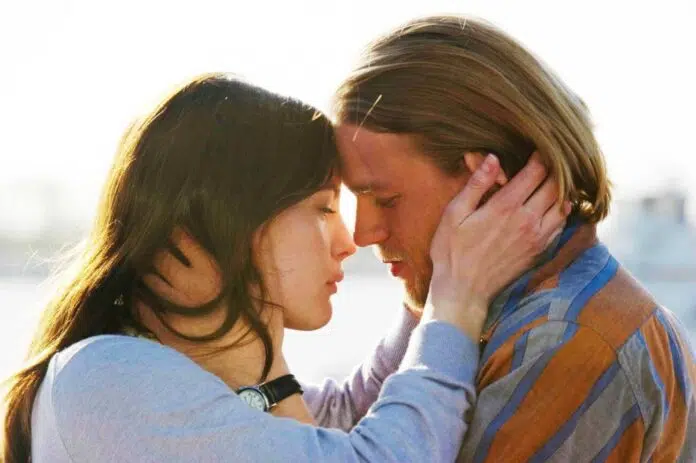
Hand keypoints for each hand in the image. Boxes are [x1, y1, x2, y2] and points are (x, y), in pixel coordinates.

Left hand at [139, 227, 283, 372]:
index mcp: (214, 274)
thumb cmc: (262, 333)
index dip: (178, 227)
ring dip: (148, 268)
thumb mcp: (265, 293)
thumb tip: (255, 230)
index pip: (183, 237)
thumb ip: (255, 261)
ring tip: (157, 265)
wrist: (250, 378)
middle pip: (157, 254)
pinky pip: (138, 305)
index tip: (180, 223)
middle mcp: (189, 290)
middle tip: (162, 242)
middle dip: (158, 245)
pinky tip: (150, 291)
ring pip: (145, 278)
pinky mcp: (162, 332)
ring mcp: (172, 311)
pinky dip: (139, 294)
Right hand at [426, 153, 570, 339]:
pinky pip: (560, 225)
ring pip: (563, 205)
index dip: (541, 155)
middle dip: (555, 169)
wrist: (463, 292)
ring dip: (561, 189)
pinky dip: (561, 210)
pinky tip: (553, 204)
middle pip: (555, 185)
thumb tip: (492, 158)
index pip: (535, 172)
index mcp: (505, 207)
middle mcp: (527, 221)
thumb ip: (476, 185)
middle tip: (550, 158)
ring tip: (555, 178)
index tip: (539, 146)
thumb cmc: (452, 252)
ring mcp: (536, 238)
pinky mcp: (539, 251)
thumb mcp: (454, 214)